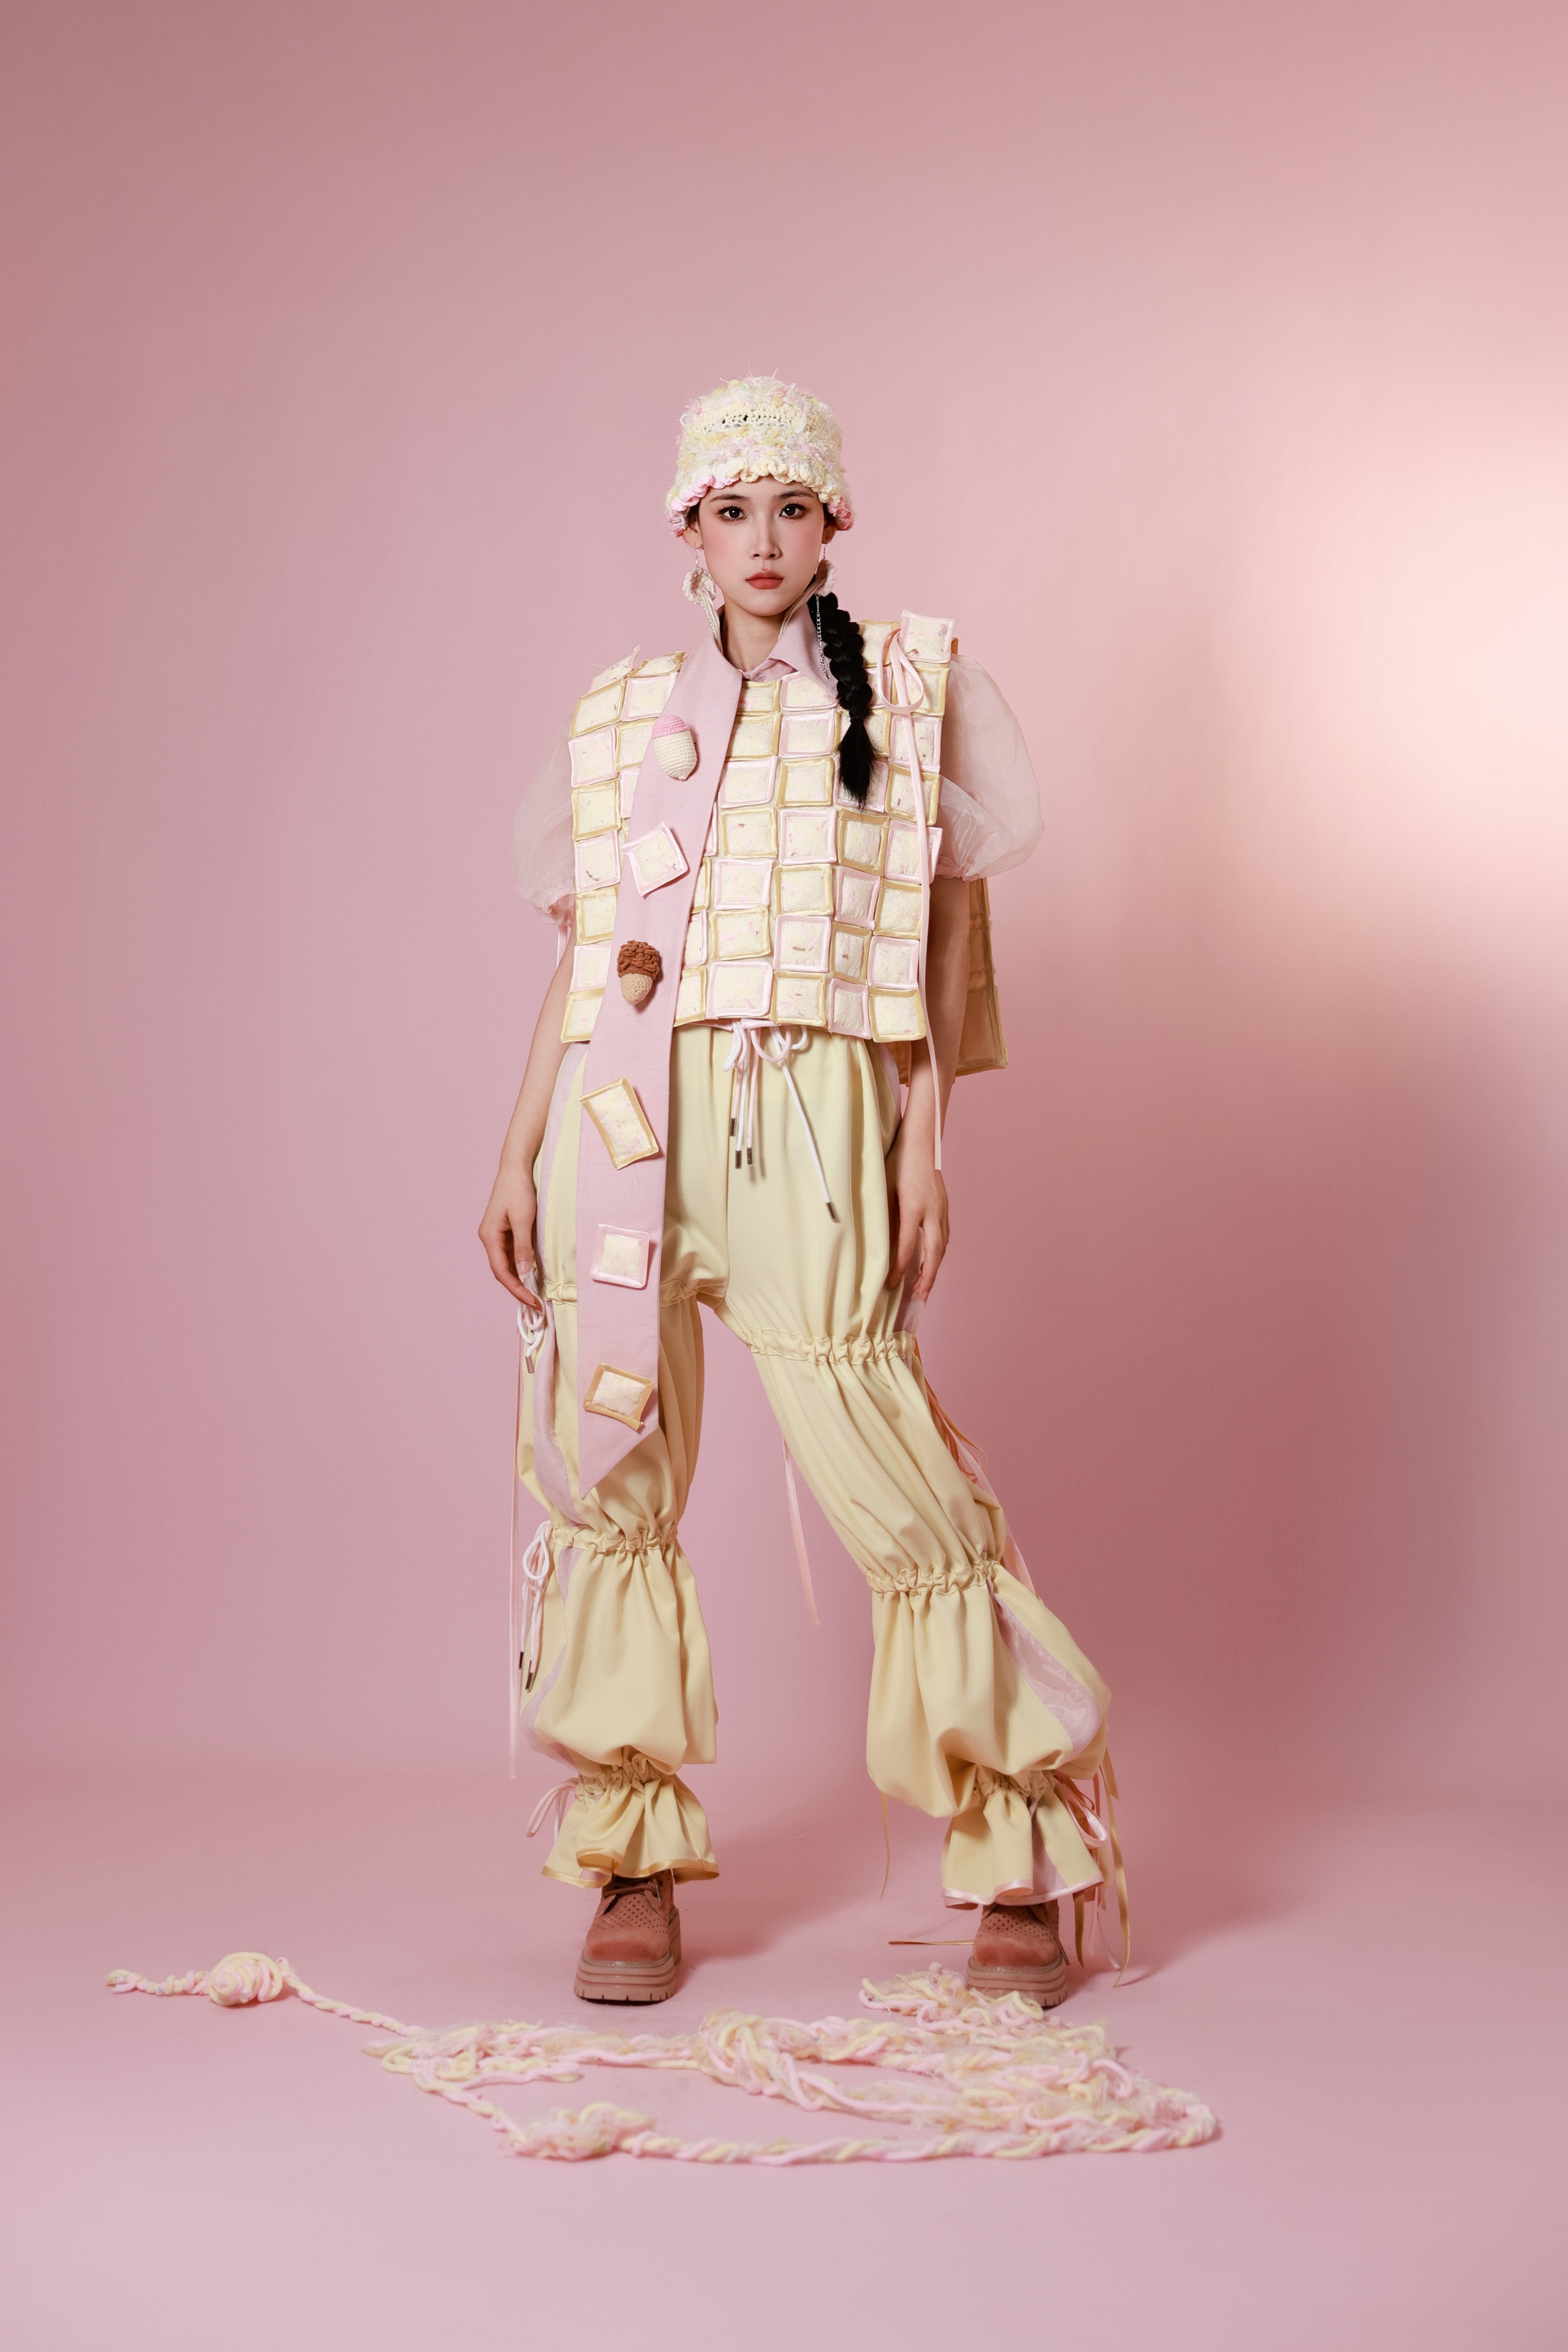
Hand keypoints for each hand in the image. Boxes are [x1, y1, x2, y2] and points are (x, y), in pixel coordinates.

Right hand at [479, 1161, 541, 1308]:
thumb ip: (522, 1247)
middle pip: (502, 1270)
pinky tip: (532, 1274)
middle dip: (518, 1288)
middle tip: (536, 1303)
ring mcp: (496, 1235)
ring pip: (507, 1263)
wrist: (516, 1168)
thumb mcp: (523, 1219)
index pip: (501, 1271)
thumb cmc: (518, 1190)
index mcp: (489, 1236)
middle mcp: (489, 1238)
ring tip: (536, 1294)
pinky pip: (512, 1253)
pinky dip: (521, 1266)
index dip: (516, 1289)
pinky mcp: (505, 1231)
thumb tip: (522, 1274)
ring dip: (520, 1279)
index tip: (532, 1302)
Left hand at [886, 1125, 949, 1302]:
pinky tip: (933, 1261)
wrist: (922, 1142)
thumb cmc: (897, 1162)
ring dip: (935, 1268)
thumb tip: (878, 1244)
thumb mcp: (883, 1188)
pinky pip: (944, 1236)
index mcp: (913, 1207)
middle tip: (920, 1297)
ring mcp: (942, 1209)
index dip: (899, 1269)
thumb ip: (884, 1216)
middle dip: (928, 1278)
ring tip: (925, 1286)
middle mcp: (932, 1211)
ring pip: (942, 1246)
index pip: (906, 1247)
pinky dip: (939, 1253)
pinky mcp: (944, 1206)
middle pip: (934, 1253)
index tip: (891, 1284)